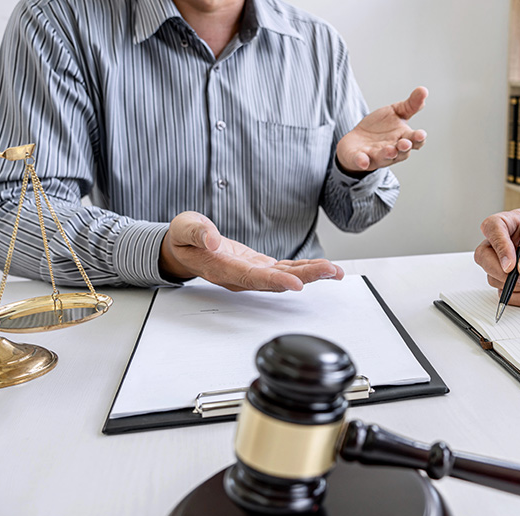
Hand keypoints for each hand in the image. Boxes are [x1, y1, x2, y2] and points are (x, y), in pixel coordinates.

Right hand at [159, 211, 343, 291]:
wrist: (185, 249)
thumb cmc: (184, 239)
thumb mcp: (184, 229)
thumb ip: (198, 233)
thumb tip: (213, 240)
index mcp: (222, 269)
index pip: (252, 277)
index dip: (275, 281)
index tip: (296, 283)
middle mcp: (241, 276)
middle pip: (276, 281)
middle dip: (306, 277)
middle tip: (331, 271)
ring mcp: (252, 274)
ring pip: (285, 277)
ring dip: (311, 274)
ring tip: (336, 271)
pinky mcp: (259, 267)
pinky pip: (285, 270)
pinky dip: (305, 268)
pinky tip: (323, 267)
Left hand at [336, 86, 428, 173]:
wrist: (357, 140)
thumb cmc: (380, 128)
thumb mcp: (396, 112)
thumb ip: (411, 105)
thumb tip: (424, 90)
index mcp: (403, 138)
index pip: (415, 141)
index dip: (419, 139)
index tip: (421, 134)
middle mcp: (393, 150)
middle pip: (402, 152)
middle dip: (404, 148)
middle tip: (405, 143)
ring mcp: (376, 156)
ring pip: (384, 158)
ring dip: (387, 154)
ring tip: (389, 150)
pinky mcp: (361, 159)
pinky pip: (362, 161)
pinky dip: (363, 161)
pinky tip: (363, 160)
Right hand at [473, 210, 519, 305]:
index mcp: (518, 223)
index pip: (494, 226)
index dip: (498, 245)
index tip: (511, 264)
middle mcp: (508, 242)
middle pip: (484, 255)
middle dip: (501, 271)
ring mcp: (507, 264)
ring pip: (493, 277)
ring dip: (519, 285)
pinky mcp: (511, 283)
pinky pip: (505, 294)